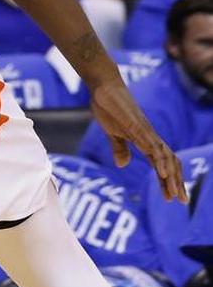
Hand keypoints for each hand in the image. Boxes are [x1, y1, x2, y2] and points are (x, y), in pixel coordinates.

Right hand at [90, 80, 186, 201]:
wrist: (104, 85)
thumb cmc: (108, 106)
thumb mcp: (113, 132)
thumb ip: (119, 148)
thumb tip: (123, 164)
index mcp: (144, 139)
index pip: (162, 163)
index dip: (168, 180)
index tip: (172, 197)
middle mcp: (150, 136)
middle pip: (170, 162)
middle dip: (176, 183)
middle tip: (182, 201)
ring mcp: (144, 131)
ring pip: (164, 157)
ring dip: (171, 176)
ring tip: (175, 194)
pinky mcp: (136, 126)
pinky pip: (151, 146)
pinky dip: (159, 161)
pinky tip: (162, 173)